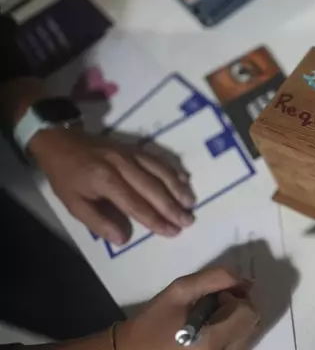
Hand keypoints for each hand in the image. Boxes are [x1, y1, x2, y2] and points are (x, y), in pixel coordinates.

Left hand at [30, 127, 195, 244]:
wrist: (59, 140)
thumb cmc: (66, 176)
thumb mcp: (73, 204)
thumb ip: (98, 222)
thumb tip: (123, 239)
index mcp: (104, 180)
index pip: (135, 204)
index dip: (155, 220)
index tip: (172, 232)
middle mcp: (121, 165)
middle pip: (152, 188)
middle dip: (172, 207)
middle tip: (188, 221)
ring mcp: (130, 154)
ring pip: (160, 171)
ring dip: (178, 188)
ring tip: (191, 203)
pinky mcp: (135, 147)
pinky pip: (158, 158)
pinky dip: (173, 169)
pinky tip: (185, 180)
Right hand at [118, 267, 258, 349]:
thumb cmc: (154, 322)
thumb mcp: (179, 291)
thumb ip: (214, 278)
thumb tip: (243, 279)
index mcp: (214, 340)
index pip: (248, 312)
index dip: (234, 298)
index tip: (213, 298)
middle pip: (252, 324)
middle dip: (238, 308)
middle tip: (212, 306)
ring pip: (248, 334)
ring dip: (236, 320)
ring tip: (210, 318)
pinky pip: (239, 344)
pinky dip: (232, 332)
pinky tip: (211, 329)